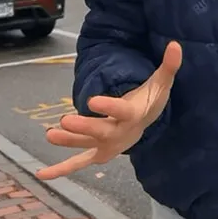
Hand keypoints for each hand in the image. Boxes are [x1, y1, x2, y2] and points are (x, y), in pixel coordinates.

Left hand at [36, 41, 181, 180]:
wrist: (147, 124)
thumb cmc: (151, 100)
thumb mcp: (162, 82)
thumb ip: (169, 65)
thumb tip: (175, 44)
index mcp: (135, 116)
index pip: (122, 113)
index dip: (108, 108)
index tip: (92, 100)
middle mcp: (121, 133)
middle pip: (102, 132)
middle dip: (84, 128)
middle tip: (65, 120)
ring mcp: (108, 144)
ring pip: (87, 146)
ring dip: (69, 142)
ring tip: (50, 134)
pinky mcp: (97, 151)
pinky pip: (79, 161)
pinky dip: (61, 169)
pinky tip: (41, 174)